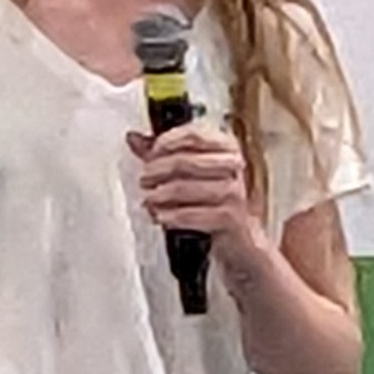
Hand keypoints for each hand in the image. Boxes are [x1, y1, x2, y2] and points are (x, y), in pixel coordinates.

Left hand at [127, 121, 263, 268]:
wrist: (240, 237)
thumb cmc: (214, 201)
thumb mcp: (190, 172)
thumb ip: (162, 153)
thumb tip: (134, 138)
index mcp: (226, 147)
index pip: (193, 135)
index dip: (166, 142)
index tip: (151, 152)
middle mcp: (232, 166)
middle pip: (185, 161)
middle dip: (157, 170)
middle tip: (144, 178)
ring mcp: (233, 192)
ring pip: (184, 188)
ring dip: (160, 195)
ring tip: (149, 199)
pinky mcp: (229, 218)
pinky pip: (190, 214)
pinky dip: (170, 216)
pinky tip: (161, 217)